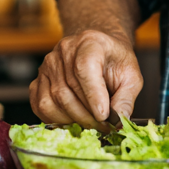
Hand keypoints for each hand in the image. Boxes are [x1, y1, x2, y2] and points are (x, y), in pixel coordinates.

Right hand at [29, 29, 143, 127]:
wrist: (99, 51)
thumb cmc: (114, 62)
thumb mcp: (131, 76)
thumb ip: (126, 98)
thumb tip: (119, 120)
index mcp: (90, 42)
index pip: (84, 68)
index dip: (93, 95)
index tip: (104, 115)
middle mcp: (64, 50)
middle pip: (67, 90)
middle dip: (87, 115)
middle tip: (103, 126)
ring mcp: (47, 66)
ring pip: (53, 101)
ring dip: (74, 119)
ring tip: (92, 123)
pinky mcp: (37, 81)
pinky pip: (41, 107)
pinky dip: (58, 119)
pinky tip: (74, 119)